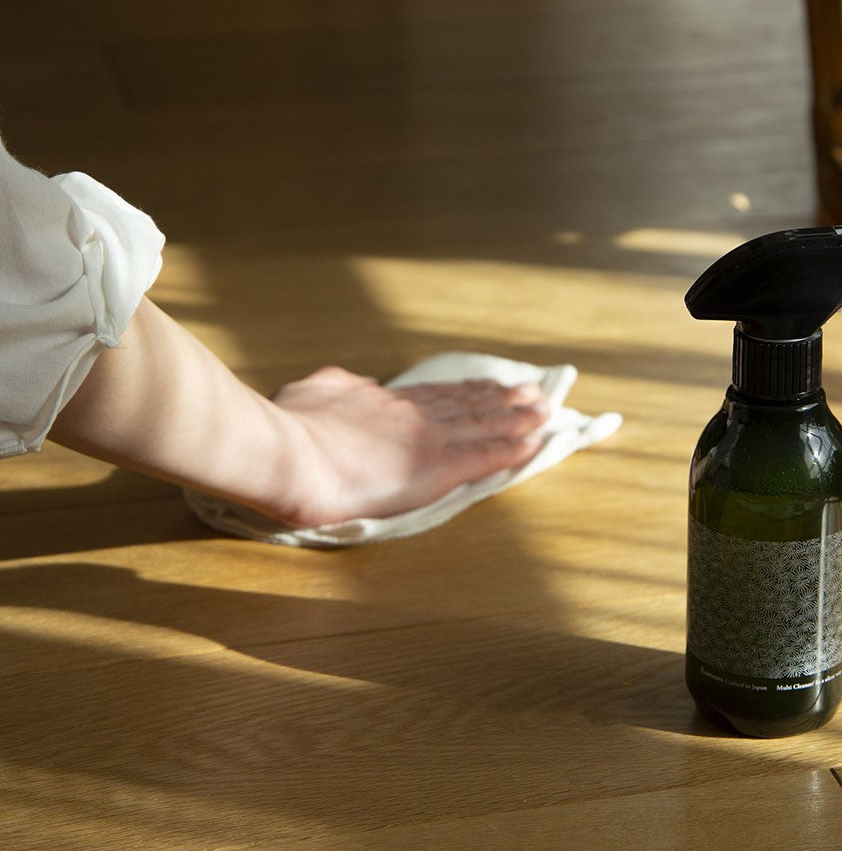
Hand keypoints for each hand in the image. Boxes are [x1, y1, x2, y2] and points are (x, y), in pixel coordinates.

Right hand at [271, 367, 549, 526]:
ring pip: (484, 425)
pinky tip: (534, 444)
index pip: (433, 395)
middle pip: (467, 404)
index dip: (465, 391)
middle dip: (501, 399)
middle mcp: (412, 415)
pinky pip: (485, 457)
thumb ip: (336, 388)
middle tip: (531, 392)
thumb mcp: (311, 392)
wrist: (289, 452)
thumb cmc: (287, 428)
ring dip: (518, 419)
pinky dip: (512, 450)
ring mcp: (427, 439)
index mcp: (381, 399)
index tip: (486, 386)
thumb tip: (352, 383)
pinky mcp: (437, 467)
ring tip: (545, 411)